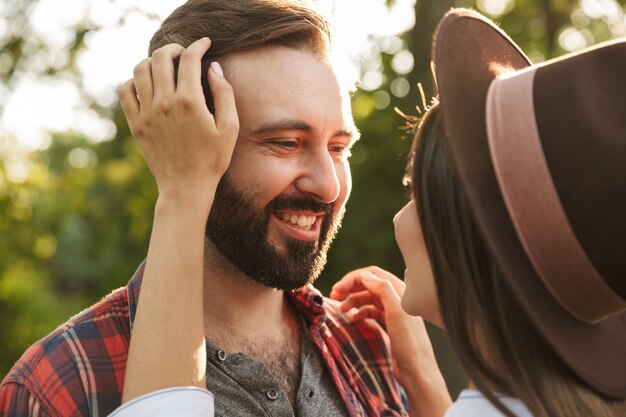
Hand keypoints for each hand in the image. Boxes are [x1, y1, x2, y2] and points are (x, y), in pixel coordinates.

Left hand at [118, 38, 238, 211]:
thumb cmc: (212, 159)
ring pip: (140, 69)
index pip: (189, 59)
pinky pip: (125, 91)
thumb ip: (224, 93)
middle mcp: (164, 103)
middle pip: (161, 57)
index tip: (205, 43)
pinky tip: (147, 84)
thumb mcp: (230, 128)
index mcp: (189, 101)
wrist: (186, 187)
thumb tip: (214, 68)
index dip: (198, 45)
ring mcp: (146, 113)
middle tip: (183, 52)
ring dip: (152, 60)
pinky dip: (133, 80)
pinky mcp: (136, 124)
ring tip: (164, 64)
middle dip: (174, 48)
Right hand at [330, 266, 450, 416]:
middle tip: (334, 295)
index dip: (354, 278)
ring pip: (369, 297)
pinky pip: (372, 311)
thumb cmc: (410, 344)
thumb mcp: (396, 313)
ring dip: (353, 299)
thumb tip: (365, 275)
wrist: (417, 371)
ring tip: (341, 308)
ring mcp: (394, 311)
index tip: (338, 288)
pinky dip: (361, 312)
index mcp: (401, 291)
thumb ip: (383, 290)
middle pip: (370, 284)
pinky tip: (354, 318)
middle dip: (351, 287)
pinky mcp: (390, 323)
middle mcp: (398, 298)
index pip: (373, 274)